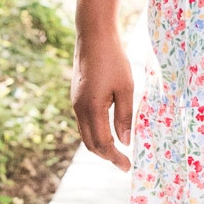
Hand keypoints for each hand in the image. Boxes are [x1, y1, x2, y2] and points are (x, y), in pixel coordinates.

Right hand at [72, 31, 134, 170]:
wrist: (93, 36)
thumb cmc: (113, 60)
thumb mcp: (125, 88)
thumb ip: (124, 116)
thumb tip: (124, 142)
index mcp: (92, 109)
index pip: (102, 143)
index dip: (115, 158)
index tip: (128, 167)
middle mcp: (79, 109)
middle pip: (90, 143)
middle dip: (107, 156)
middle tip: (124, 163)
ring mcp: (75, 103)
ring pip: (85, 134)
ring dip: (100, 145)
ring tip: (118, 151)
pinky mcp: (76, 97)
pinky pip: (84, 123)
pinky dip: (95, 133)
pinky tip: (109, 132)